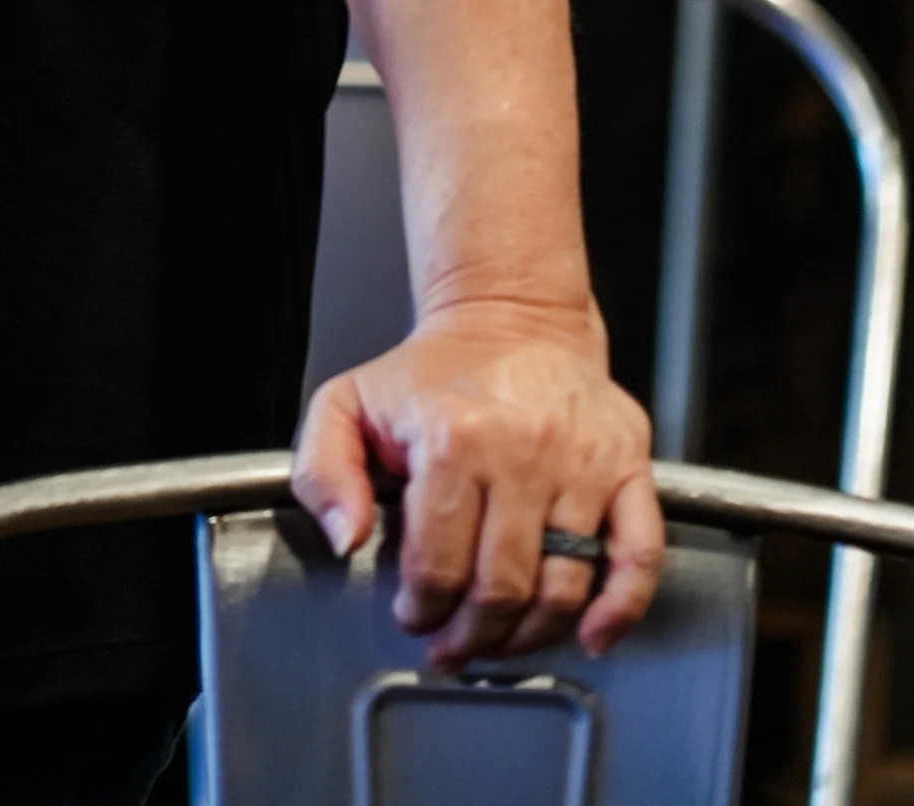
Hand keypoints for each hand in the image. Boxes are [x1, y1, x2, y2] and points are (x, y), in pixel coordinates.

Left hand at [293, 303, 663, 666]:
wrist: (510, 315)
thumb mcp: (348, 402)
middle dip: (472, 637)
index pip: (437, 565)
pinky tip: (592, 636)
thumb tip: (347, 540)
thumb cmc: (432, 371)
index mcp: (452, 440)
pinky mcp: (626, 466)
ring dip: (530, 636)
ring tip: (503, 644)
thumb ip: (323, 472)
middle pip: (501, 588)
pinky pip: (638, 554)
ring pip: (563, 586)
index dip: (421, 609)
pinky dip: (620, 608)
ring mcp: (581, 463)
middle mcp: (522, 453)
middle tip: (455, 648)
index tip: (414, 618)